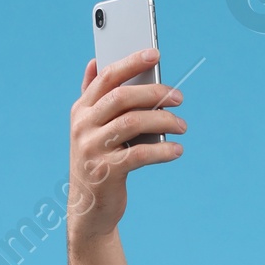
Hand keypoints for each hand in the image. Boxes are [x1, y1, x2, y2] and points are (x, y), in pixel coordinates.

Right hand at [68, 47, 184, 245]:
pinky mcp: (105, 172)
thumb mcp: (91, 129)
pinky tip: (177, 150)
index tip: (155, 54)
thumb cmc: (98, 163)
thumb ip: (93, 97)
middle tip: (179, 98)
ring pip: (133, 123)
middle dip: (155, 93)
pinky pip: (140, 154)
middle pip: (122, 97)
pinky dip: (163, 151)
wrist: (89, 210)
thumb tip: (96, 62)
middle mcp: (83, 126)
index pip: (107, 77)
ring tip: (183, 126)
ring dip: (164, 122)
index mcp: (81, 110)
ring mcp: (92, 148)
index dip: (132, 62)